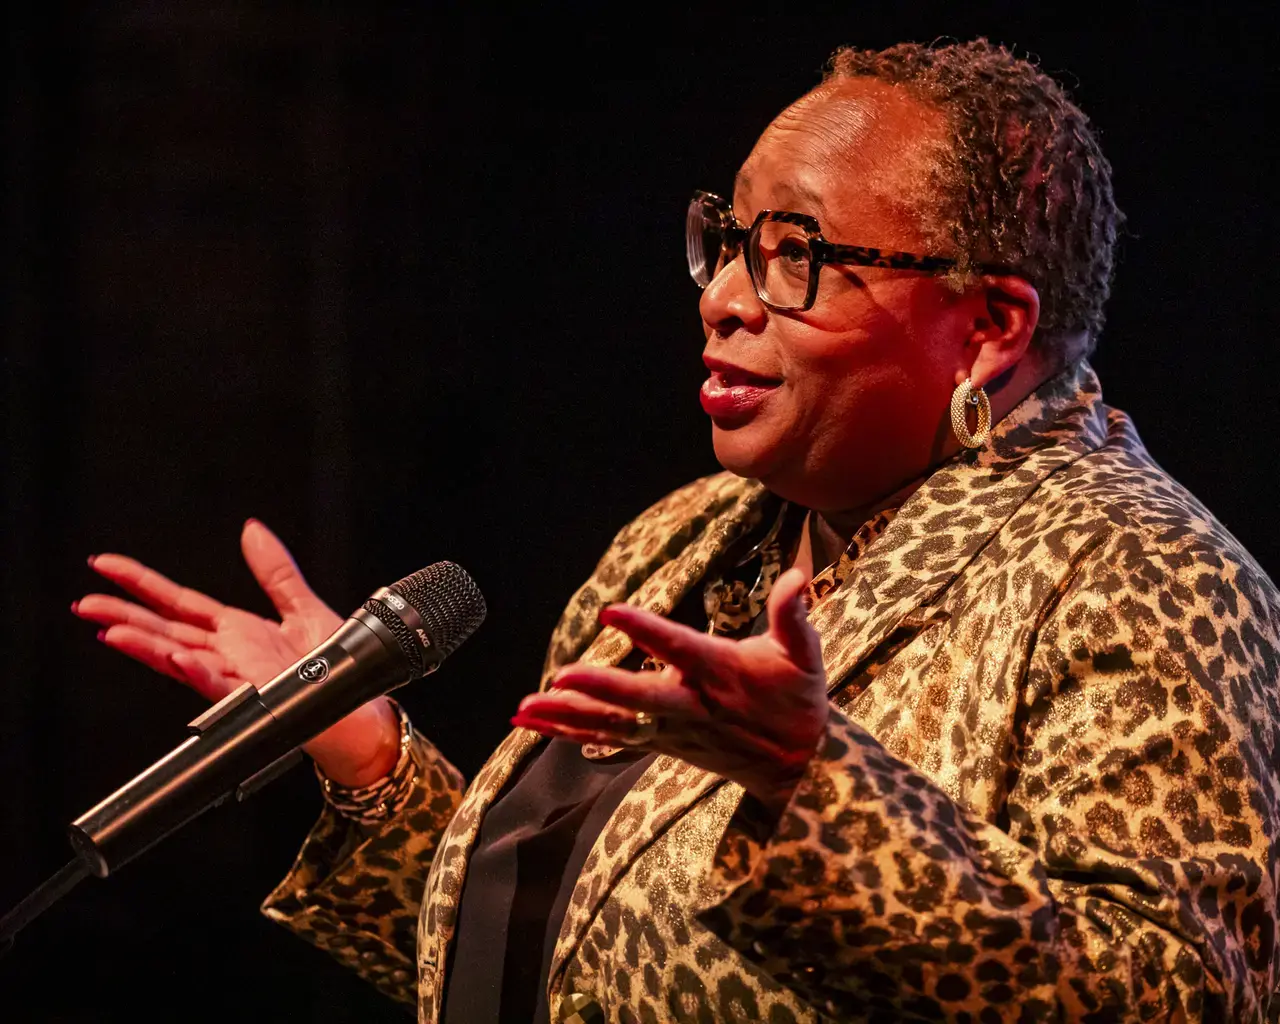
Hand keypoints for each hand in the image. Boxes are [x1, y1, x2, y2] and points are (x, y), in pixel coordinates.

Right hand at [74, 519, 400, 786]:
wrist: (363, 711)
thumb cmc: (336, 667)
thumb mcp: (304, 605)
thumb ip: (275, 571)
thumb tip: (252, 530)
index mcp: (236, 632)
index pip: (178, 603)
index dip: (142, 584)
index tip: (106, 565)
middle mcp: (229, 655)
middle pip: (166, 632)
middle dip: (124, 617)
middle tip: (85, 603)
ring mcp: (239, 678)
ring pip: (181, 661)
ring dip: (147, 647)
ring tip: (111, 631)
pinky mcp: (259, 699)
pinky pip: (223, 685)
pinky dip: (199, 673)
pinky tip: (178, 658)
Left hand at [512, 568, 827, 813]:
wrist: (799, 765)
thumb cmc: (798, 698)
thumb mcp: (805, 654)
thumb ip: (793, 615)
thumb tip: (797, 576)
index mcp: (720, 673)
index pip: (679, 648)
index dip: (646, 631)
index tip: (612, 613)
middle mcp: (691, 705)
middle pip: (639, 700)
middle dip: (600, 689)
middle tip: (560, 677)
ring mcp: (671, 730)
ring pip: (613, 725)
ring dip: (567, 717)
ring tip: (523, 708)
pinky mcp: (658, 743)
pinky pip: (607, 738)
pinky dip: (568, 731)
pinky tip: (532, 723)